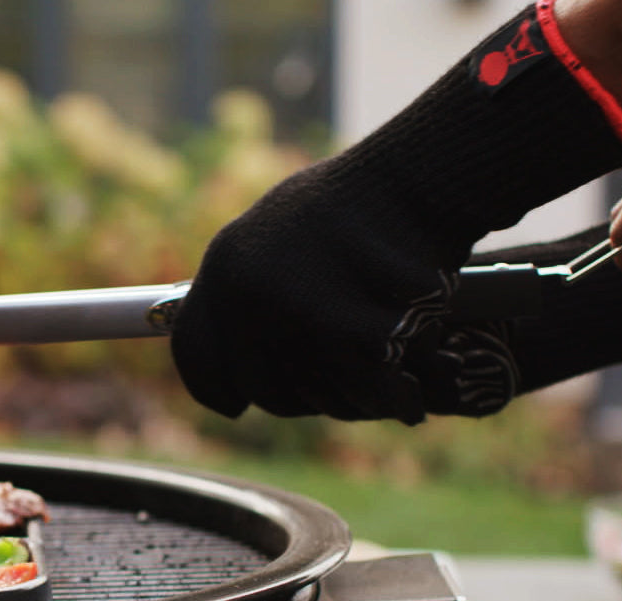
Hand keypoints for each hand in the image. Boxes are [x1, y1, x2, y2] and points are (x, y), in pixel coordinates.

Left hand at [171, 3, 621, 423]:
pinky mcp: (351, 331)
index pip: (194, 352)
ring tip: (385, 384)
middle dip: (303, 399)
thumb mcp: (285, 227)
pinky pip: (369, 392)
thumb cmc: (367, 200)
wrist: (426, 174)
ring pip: (318, 398)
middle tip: (338, 393)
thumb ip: (255, 281)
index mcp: (225, 263)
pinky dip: (397, 397)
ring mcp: (295, 313)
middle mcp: (247, 291)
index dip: (215, 387)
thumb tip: (238, 344)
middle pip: (261, 388)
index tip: (236, 405)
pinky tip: (414, 391)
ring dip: (354, 401)